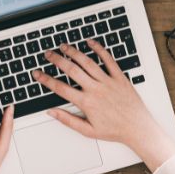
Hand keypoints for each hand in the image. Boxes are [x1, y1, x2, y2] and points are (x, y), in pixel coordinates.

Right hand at [32, 41, 174, 171]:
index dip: (46, 80)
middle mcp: (96, 89)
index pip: (60, 88)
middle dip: (57, 60)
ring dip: (74, 52)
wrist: (137, 128)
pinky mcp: (119, 77)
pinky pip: (108, 60)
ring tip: (64, 46)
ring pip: (88, 62)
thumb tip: (51, 112)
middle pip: (72, 70)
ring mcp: (108, 81)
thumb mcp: (88, 131)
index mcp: (86, 103)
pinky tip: (91, 42)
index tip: (37, 73)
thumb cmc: (114, 130)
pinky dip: (99, 49)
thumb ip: (68, 120)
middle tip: (48, 54)